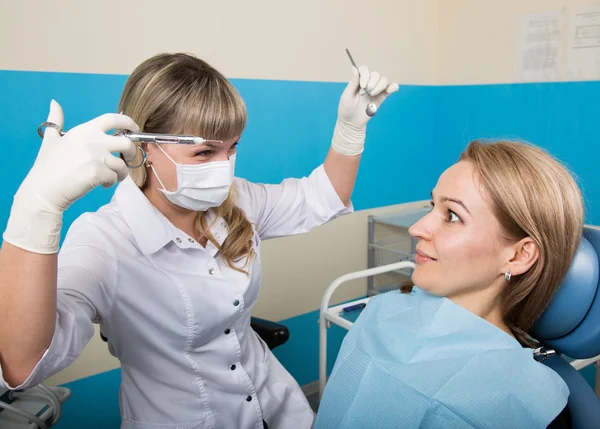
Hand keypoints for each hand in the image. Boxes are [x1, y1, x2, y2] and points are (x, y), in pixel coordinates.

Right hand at [3, 100, 138, 252]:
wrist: (42, 191)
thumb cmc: (47, 167)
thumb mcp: (51, 139)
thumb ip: (56, 120)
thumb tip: (54, 102)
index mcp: (83, 130)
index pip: (112, 119)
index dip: (128, 122)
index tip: (135, 128)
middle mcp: (91, 140)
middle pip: (127, 142)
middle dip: (132, 153)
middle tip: (126, 161)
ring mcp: (95, 156)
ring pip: (122, 164)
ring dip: (120, 173)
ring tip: (110, 178)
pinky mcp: (97, 172)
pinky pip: (115, 177)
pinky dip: (110, 183)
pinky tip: (101, 184)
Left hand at [338, 65, 398, 127]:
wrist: (352, 123)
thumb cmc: (346, 109)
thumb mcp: (347, 95)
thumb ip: (353, 82)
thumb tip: (354, 67)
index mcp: (358, 81)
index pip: (364, 70)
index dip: (365, 75)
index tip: (362, 86)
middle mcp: (368, 84)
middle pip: (375, 74)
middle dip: (372, 82)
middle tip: (365, 93)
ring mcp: (376, 90)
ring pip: (384, 80)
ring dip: (379, 86)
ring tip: (372, 94)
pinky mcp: (382, 97)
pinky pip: (391, 88)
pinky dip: (393, 87)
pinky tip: (390, 90)